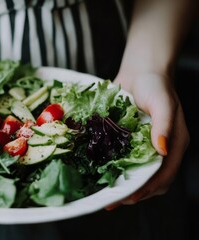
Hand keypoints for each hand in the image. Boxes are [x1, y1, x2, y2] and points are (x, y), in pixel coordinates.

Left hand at [106, 71, 189, 208]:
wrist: (140, 71)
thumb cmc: (155, 84)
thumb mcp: (163, 102)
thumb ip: (164, 125)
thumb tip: (162, 150)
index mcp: (174, 144)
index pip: (164, 174)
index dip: (147, 189)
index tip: (129, 198)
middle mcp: (160, 149)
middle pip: (151, 180)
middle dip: (133, 193)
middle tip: (112, 200)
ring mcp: (144, 146)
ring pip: (136, 173)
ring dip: (123, 185)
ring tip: (105, 193)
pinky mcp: (129, 141)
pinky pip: (123, 160)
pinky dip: (115, 170)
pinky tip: (100, 173)